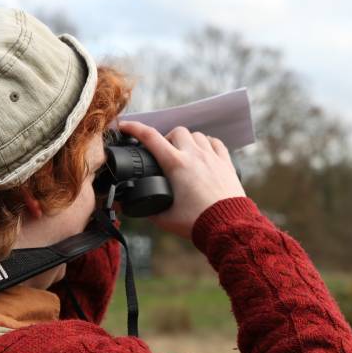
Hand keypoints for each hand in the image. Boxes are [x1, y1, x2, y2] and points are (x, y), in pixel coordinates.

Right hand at [117, 120, 246, 239]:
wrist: (227, 226)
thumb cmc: (196, 222)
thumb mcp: (165, 218)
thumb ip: (149, 210)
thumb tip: (137, 207)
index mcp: (175, 164)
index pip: (150, 138)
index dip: (134, 128)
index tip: (125, 126)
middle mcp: (194, 155)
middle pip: (176, 131)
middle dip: (167, 138)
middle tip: (164, 154)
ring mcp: (212, 157)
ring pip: (196, 135)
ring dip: (187, 140)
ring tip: (184, 154)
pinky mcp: (226, 163)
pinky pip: (216, 142)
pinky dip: (207, 143)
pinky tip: (204, 152)